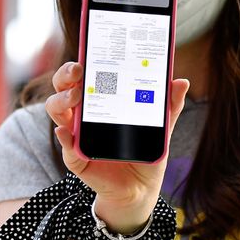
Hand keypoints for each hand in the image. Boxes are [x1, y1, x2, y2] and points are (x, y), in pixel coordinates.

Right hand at [44, 61, 189, 233]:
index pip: (84, 76)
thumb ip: (170, 106)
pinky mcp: (77, 158)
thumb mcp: (161, 126)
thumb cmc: (145, 149)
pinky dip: (64, 138)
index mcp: (101, 100)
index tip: (86, 53)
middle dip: (65, 76)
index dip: (80, 63)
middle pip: (64, 88)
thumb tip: (182, 82)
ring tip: (76, 98)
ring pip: (57, 112)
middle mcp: (84, 115)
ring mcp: (77, 135)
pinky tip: (67, 131)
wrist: (142, 187)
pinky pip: (67, 147)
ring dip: (62, 102)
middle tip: (78, 71)